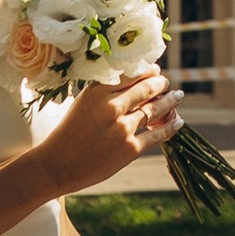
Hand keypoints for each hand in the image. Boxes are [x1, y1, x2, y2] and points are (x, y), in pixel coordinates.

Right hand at [38, 68, 179, 198]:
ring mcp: (122, 128)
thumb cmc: (68, 133)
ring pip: (156, 110)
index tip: (155, 71)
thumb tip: (137, 81)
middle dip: (161, 84)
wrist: (56, 165)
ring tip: (178, 96)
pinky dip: (171, 127)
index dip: (149, 71)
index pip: (133, 74)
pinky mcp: (129, 149)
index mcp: (98, 91)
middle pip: (148, 89)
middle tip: (166, 83)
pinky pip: (157, 134)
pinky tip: (178, 121)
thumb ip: (106, 91)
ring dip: (171, 101)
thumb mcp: (83, 102)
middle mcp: (111, 106)